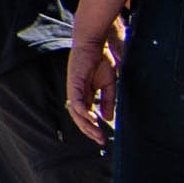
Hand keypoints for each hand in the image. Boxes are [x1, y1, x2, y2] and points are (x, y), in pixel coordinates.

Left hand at [63, 28, 116, 142]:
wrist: (97, 43)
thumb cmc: (102, 60)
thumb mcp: (109, 85)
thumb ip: (108, 101)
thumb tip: (107, 119)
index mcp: (85, 94)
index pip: (86, 115)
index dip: (92, 127)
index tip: (102, 138)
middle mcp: (77, 93)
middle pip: (79, 117)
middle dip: (89, 130)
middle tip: (100, 140)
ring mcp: (74, 88)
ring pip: (76, 113)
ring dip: (86, 125)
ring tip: (97, 133)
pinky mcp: (74, 83)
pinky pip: (76, 102)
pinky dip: (82, 112)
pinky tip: (92, 119)